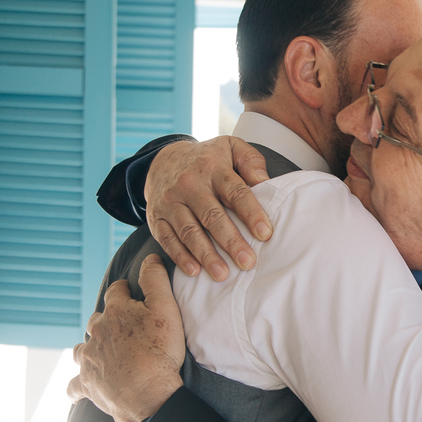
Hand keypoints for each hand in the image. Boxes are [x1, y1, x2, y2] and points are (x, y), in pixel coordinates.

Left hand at [67, 255, 185, 421]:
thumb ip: (156, 279)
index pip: (116, 291)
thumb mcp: (166, 308)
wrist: (149, 393)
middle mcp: (97, 332)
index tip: (130, 292)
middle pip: (97, 320)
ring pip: (81, 349)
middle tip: (124, 329)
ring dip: (89, 349)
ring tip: (101, 353)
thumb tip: (149, 258)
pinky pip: (74, 385)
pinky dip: (77, 385)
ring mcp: (89, 358)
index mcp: (116, 311)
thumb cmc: (160, 351)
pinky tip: (80, 388)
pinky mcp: (87, 383)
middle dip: (107, 321)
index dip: (124, 290)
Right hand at [147, 137, 273, 280]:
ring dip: (206, 255)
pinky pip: (167, 239)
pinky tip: (194, 271)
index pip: (235, 192)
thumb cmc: (206, 160)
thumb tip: (265, 182)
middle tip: (247, 262)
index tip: (265, 233)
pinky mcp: (156, 217)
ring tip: (223, 274)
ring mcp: (170, 202)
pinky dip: (180, 256)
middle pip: (212, 216)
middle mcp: (189, 184)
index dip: (251, 213)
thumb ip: (250, 161)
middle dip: (231, 241)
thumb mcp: (230, 148)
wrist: (161, 160)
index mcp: (212, 168)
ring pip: (189, 231)